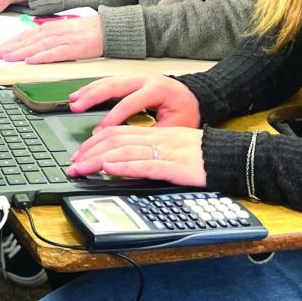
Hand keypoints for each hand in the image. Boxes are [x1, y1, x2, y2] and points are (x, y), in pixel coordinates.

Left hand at [0, 17, 102, 62]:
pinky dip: (41, 57)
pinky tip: (31, 61)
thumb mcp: (62, 31)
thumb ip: (47, 37)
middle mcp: (53, 32)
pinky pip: (54, 53)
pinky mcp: (73, 48)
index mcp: (50, 28)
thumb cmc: (86, 31)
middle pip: (27, 40)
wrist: (107, 29)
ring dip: (20, 52)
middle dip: (10, 48)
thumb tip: (31, 46)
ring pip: (37, 46)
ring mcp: (62, 39)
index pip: (25, 35)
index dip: (10, 42)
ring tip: (7, 58)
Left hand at [66, 125, 205, 185]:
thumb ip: (149, 151)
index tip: (79, 153)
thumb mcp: (172, 146)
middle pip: (114, 140)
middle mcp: (155, 138)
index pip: (117, 132)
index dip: (94, 142)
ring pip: (124, 151)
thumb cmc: (203, 154)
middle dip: (89, 151)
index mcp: (154, 133)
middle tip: (72, 163)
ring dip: (98, 160)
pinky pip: (145, 164)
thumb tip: (123, 160)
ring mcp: (163, 151)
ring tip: (81, 167)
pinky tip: (109, 168)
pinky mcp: (173, 166)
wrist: (228, 156)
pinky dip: (124, 166)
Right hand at [67, 75, 201, 127]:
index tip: (101, 131)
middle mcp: (145, 79)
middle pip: (114, 85)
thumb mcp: (175, 126)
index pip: (130, 103)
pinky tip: (82, 95)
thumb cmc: (186, 111)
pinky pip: (109, 82)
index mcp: (157, 89)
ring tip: (73, 101)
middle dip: (93, 96)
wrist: (195, 96)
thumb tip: (131, 148)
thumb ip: (152, 135)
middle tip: (77, 107)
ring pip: (109, 81)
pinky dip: (94, 88)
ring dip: (89, 91)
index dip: (114, 117)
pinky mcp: (131, 80)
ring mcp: (137, 77)